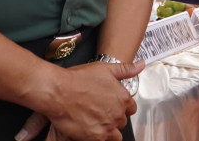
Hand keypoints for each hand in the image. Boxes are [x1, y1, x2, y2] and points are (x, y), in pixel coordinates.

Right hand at [15, 60, 142, 140]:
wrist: (58, 91)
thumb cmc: (78, 79)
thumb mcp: (105, 68)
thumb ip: (126, 69)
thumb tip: (140, 65)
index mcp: (123, 98)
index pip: (131, 109)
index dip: (120, 107)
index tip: (111, 106)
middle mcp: (118, 113)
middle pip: (121, 122)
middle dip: (112, 118)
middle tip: (99, 113)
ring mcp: (107, 127)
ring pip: (115, 135)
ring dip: (107, 130)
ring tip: (94, 123)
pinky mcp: (96, 137)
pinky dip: (98, 137)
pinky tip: (88, 129)